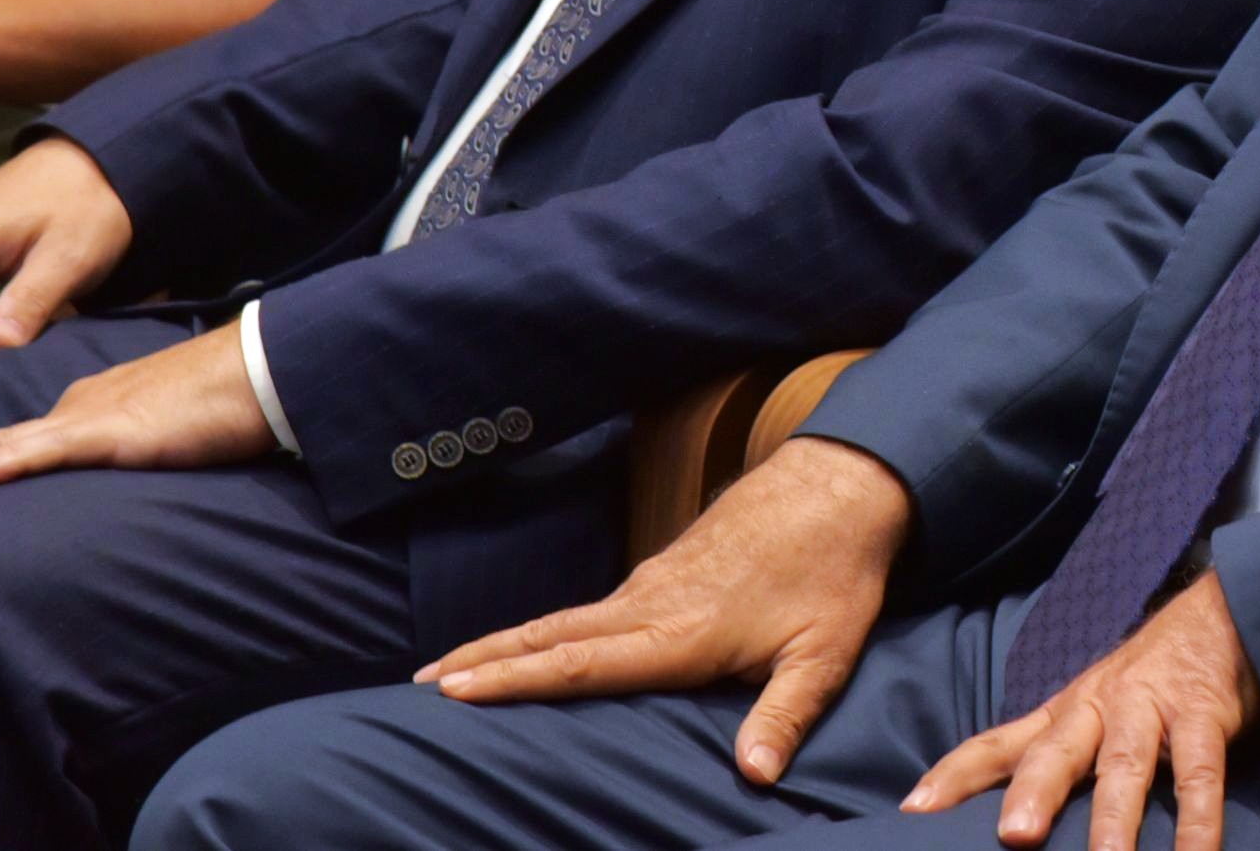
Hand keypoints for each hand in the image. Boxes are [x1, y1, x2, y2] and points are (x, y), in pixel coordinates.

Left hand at [0, 320, 268, 514]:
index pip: (21, 442)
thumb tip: (126, 472)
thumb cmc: (231, 399)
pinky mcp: (116, 430)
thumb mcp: (173, 434)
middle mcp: (80, 408)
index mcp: (92, 409)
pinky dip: (10, 462)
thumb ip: (140, 448)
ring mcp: (94, 417)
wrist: (264, 366)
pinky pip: (51, 448)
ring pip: (9, 448)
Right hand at [423, 434, 911, 783]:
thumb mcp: (825, 651)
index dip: (514, 678)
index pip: (581, 662)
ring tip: (448, 670)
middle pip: (551, 636)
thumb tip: (755, 776)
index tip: (451, 690)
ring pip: (564, 618)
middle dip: (482, 661)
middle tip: (417, 687)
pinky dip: (545, 629)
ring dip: (504, 643)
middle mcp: (651, 603)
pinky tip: (531, 645)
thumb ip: (785, 714)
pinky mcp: (664, 570)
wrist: (841, 482)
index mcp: (679, 632)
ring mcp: (653, 582)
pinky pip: (590, 609)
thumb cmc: (836, 571)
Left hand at [904, 572, 1259, 850]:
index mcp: (1065, 712)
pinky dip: (1198, 818)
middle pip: (1057, 751)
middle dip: (1034, 793)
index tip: (913, 809)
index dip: (957, 775)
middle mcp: (1100, 707)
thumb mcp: (1093, 709)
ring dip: (1114, 815)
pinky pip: (1199, 772)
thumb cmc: (1152, 677)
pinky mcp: (1203, 713)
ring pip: (1126, 764)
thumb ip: (1054, 757)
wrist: (1223, 611)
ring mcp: (1152, 707)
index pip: (1000, 743)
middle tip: (1013, 838)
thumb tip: (1009, 823)